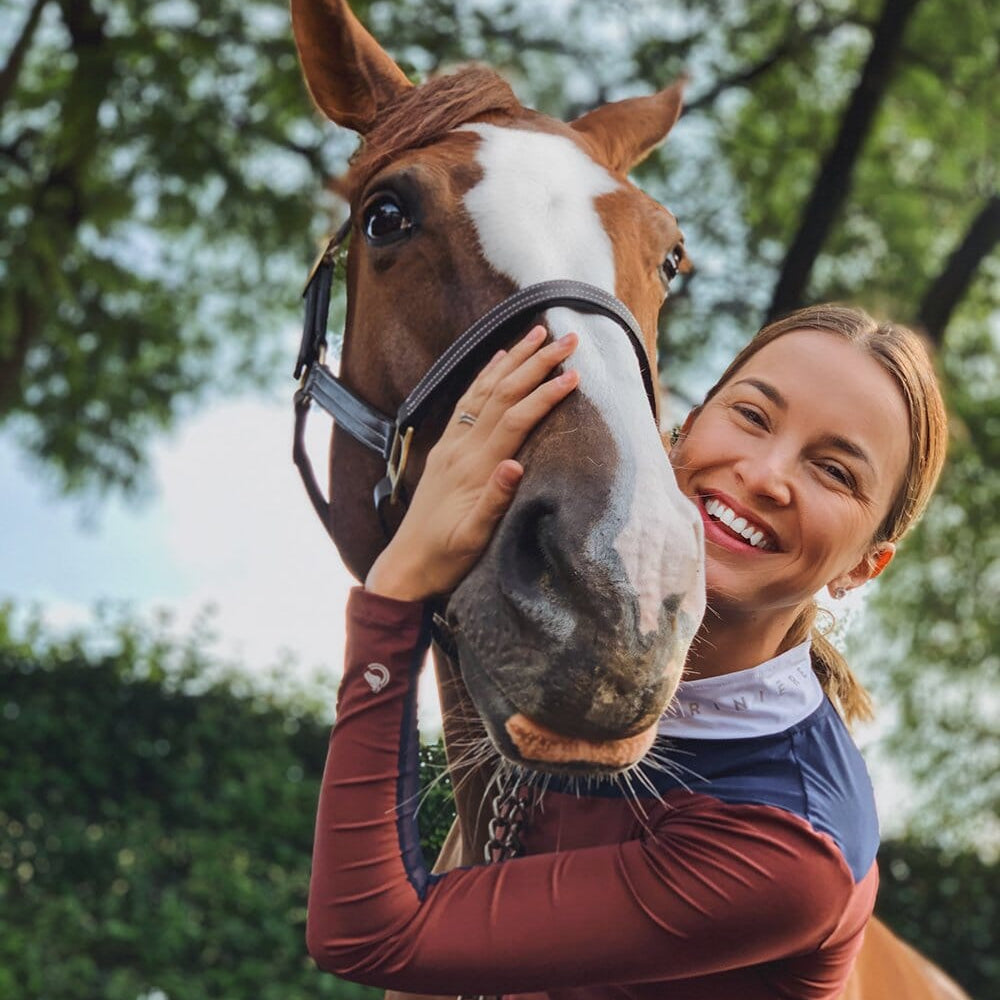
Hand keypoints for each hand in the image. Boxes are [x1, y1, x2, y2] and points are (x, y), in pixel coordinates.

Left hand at [365, 326, 579, 600]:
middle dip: (536, 363)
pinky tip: (497, 359)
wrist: (406, 565)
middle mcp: (460, 447)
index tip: (575, 374)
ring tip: (537, 332)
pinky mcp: (444, 448)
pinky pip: (467, 401)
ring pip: (484, 390)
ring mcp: (450, 444)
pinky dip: (484, 376)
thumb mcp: (473, 538)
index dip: (546, 394)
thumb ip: (494, 501)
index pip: (515, 419)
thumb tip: (516, 465)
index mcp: (473, 467)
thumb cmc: (445, 557)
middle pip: (502, 393)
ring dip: (512, 359)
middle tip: (568, 337)